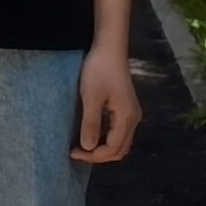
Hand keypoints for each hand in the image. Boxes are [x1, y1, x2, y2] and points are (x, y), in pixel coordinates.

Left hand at [74, 43, 140, 162]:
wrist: (109, 50)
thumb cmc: (98, 71)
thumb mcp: (91, 97)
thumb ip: (91, 123)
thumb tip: (88, 148)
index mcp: (127, 118)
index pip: (113, 149)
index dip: (93, 156)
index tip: (72, 153)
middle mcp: (133, 119)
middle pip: (120, 149)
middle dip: (98, 155)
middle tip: (76, 153)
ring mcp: (131, 114)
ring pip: (120, 142)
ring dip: (102, 149)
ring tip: (81, 147)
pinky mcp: (125, 108)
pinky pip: (118, 132)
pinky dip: (105, 139)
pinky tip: (89, 135)